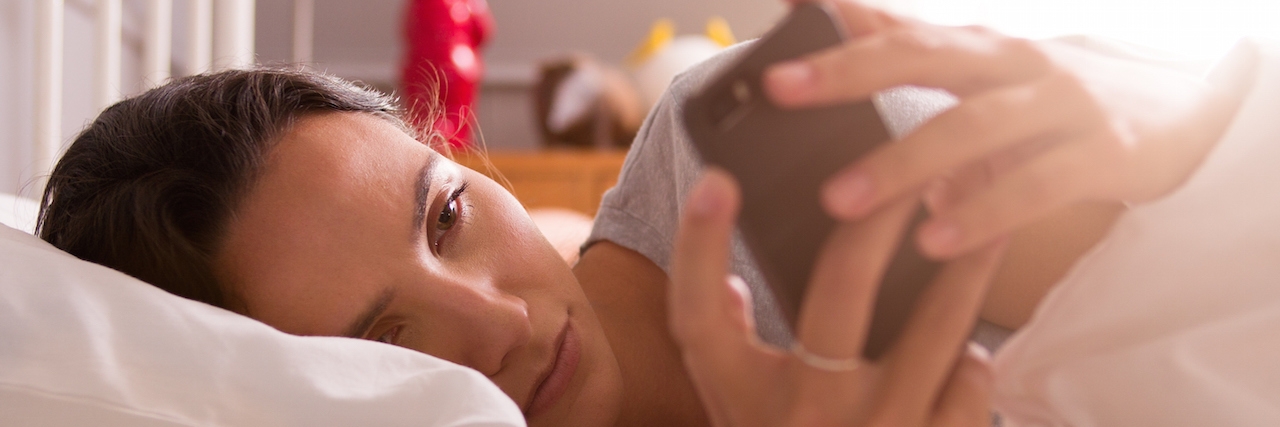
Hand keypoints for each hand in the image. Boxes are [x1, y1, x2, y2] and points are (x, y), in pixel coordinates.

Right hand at [668, 169, 1005, 426]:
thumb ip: (718, 338)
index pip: (699, 309)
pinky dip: (974, 362)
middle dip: (882, 208)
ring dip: (970, 261)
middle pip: (843, 284)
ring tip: (993, 213)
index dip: (700, 239)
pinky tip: (966, 352)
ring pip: (941, 323)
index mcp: (742, 397)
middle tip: (915, 161)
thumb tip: (727, 276)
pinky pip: (973, 382)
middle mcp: (807, 413)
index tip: (717, 177)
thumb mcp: (732, 407)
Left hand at [765, 0, 1249, 257]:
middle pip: (924, 57)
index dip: (835, 36)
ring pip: (972, 128)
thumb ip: (907, 54)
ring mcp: (1063, 104)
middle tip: (782, 91)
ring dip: (902, 164)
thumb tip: (819, 13)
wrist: (1184, 108)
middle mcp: (1015, 63)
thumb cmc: (1055, 97)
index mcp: (978, 47)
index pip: (897, 31)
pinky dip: (984, 213)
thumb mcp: (982, 73)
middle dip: (849, 72)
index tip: (772, 43)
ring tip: (841, 201)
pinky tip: (936, 241)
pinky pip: (1037, 185)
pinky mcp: (1106, 154)